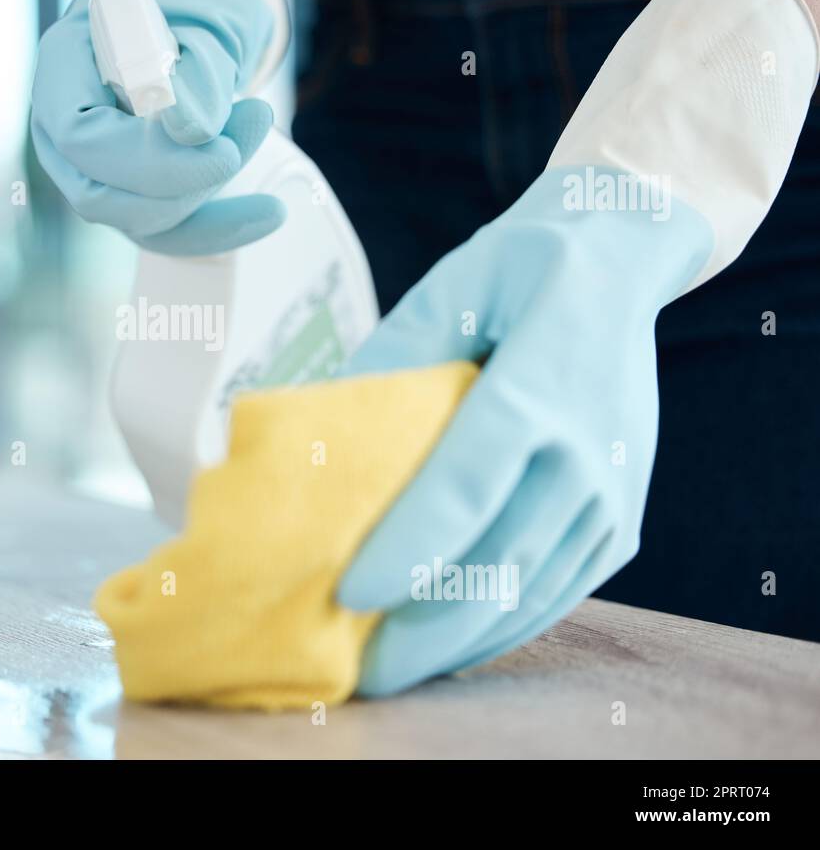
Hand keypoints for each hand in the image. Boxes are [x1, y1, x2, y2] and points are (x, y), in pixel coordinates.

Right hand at [31, 0, 282, 254]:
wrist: (195, 9)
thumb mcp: (200, 11)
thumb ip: (194, 68)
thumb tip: (192, 131)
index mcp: (62, 66)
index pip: (80, 137)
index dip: (144, 156)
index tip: (215, 147)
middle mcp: (61, 127)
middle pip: (99, 193)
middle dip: (183, 183)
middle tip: (247, 134)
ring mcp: (89, 168)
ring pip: (137, 217)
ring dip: (208, 191)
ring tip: (255, 122)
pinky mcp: (128, 194)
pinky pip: (167, 231)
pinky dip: (220, 228)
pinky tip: (269, 212)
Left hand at [336, 167, 713, 694]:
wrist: (618, 264)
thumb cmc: (512, 276)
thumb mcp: (442, 293)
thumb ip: (384, 367)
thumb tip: (312, 438)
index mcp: (536, 386)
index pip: (466, 485)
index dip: (407, 549)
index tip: (348, 595)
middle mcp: (587, 450)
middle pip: (502, 561)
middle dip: (426, 628)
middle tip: (356, 669)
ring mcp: (613, 491)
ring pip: (532, 591)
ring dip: (460, 642)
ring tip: (392, 670)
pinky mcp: (622, 520)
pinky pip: (560, 591)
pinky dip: (502, 627)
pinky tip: (450, 644)